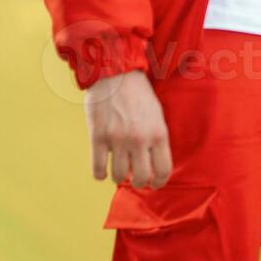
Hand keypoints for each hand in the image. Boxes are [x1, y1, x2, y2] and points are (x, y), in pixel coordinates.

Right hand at [86, 70, 171, 187]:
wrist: (116, 75)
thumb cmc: (139, 95)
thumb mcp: (157, 115)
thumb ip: (156, 139)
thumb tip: (154, 164)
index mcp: (159, 134)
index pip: (163, 170)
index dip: (159, 182)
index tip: (153, 184)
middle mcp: (140, 139)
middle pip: (140, 178)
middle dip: (138, 182)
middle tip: (134, 179)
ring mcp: (118, 140)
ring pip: (118, 176)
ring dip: (118, 178)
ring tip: (118, 172)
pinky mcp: (98, 137)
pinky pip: (98, 169)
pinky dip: (99, 174)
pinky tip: (102, 170)